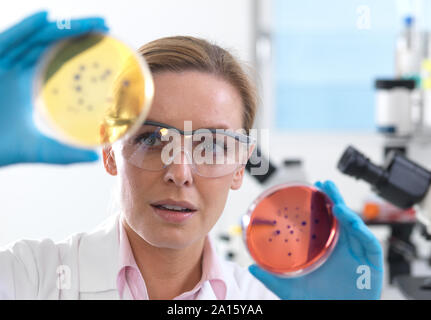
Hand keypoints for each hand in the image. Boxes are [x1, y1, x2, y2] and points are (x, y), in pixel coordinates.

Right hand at [0, 11, 108, 166]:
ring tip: (90, 22)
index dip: (78, 49)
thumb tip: (94, 159)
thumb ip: (64, 153)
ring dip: (60, 27)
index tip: (104, 45)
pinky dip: (24, 28)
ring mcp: (1, 64)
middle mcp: (16, 70)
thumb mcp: (38, 148)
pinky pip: (8, 41)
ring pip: (33, 38)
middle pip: (49, 43)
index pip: (57, 60)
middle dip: (76, 32)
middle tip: (105, 26)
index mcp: (28, 86)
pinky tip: (45, 17)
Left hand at [249, 180, 383, 299]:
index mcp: (327, 250)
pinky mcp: (372, 264)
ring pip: (355, 226)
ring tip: (333, 199)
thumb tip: (251, 267)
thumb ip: (272, 278)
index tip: (312, 191)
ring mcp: (358, 255)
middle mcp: (343, 249)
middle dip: (334, 199)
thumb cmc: (320, 302)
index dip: (321, 206)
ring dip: (345, 210)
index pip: (325, 223)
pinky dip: (360, 229)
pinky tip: (347, 217)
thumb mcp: (292, 289)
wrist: (339, 316)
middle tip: (324, 185)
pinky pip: (369, 243)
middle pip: (341, 219)